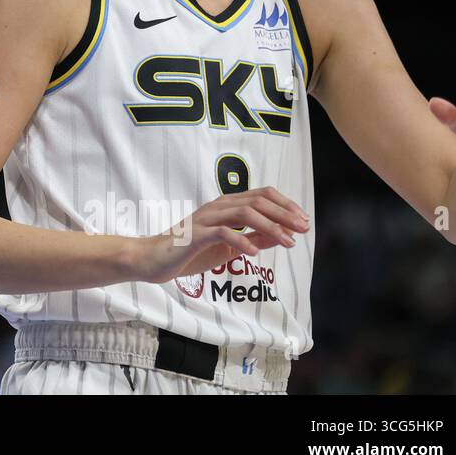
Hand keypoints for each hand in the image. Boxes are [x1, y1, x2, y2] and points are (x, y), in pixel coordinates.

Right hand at [133, 187, 309, 283]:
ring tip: (288, 242)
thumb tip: (281, 235)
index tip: (303, 221)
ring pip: (243, 213)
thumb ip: (252, 238)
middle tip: (303, 229)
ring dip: (270, 227)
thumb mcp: (227, 246)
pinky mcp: (194, 235)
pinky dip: (242, 241)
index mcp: (225, 206)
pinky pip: (222, 233)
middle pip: (257, 201)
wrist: (152, 259)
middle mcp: (217, 207)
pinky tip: (254, 253)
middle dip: (284, 214)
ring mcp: (205, 219)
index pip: (261, 195)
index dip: (285, 205)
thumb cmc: (188, 252)